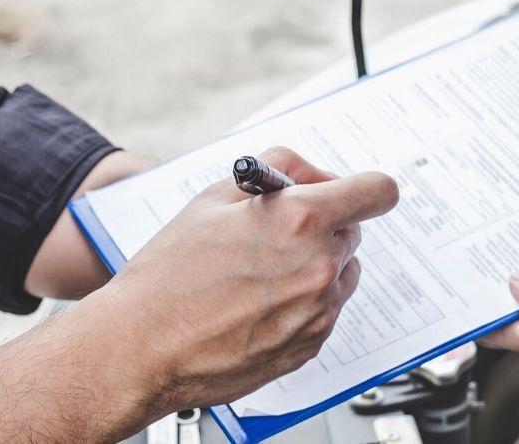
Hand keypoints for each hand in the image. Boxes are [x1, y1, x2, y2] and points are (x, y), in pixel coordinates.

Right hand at [77, 147, 398, 410]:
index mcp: (301, 220)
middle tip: (275, 234)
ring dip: (314, 266)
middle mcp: (320, 266)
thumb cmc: (169, 276)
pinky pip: (324, 310)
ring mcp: (319, 310)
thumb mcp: (214, 197)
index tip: (355, 193)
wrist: (142, 348)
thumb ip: (276, 170)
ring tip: (259, 275)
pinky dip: (302, 303)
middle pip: (352, 231)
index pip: (377, 192)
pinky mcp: (312, 344)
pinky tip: (256, 306)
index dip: (365, 188)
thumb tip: (311, 174)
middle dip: (322, 226)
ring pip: (340, 272)